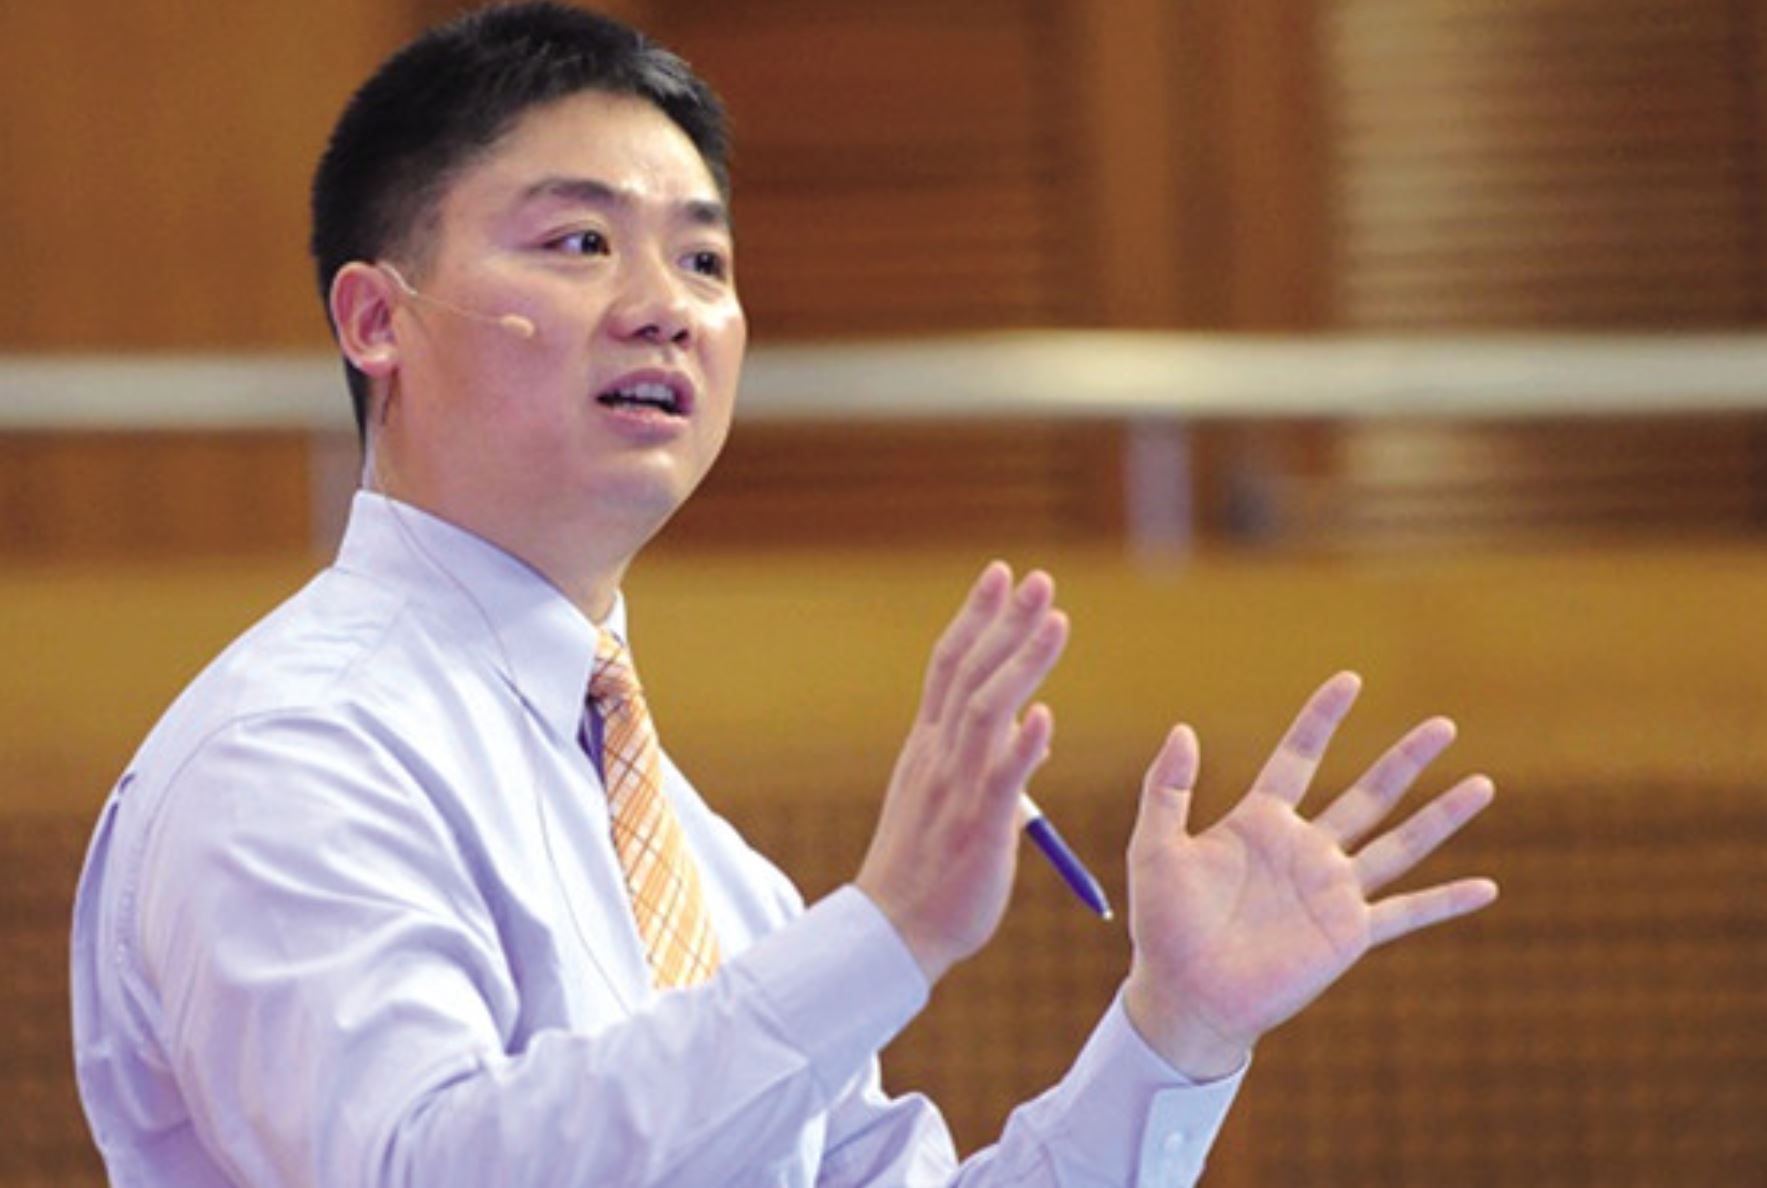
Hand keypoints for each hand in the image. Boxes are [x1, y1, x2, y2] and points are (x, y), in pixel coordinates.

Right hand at [856, 562, 1068, 984]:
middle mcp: (939, 756)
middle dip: (1006, 623)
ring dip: (1023, 663)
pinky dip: (1023, 747)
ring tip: (1057, 622)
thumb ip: (991, 759)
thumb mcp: (952, 801)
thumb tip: (1035, 725)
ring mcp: (956, 789)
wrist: (893, 931)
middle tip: (1038, 579)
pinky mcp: (977, 828)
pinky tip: (1046, 716)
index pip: (951, 665)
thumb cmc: (926, 870)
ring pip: (988, 711)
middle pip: (972, 674)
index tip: (1000, 575)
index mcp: (929, 747)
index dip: (976, 616)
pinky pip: (1001, 781)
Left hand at [1122, 673, 1498, 1079]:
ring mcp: (1331, 891)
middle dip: (1405, 759)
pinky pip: (1407, 912)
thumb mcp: (1155, 847)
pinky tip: (1488, 888)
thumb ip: (1166, 788)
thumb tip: (1183, 728)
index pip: (1298, 757)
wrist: (1185, 995)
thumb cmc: (1164, 925)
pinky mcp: (1347, 934)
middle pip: (1367, 793)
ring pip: (1399, 842)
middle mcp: (1305, 850)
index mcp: (1260, 823)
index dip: (1322, 719)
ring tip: (1483, 783)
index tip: (1350, 680)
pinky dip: (1447, 901)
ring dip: (1441, 815)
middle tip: (1444, 724)